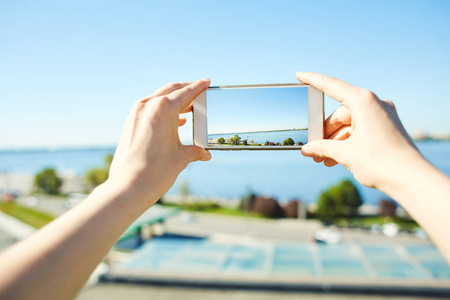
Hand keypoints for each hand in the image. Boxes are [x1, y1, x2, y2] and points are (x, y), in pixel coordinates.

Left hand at [106, 79, 210, 205]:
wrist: (129, 186)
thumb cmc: (156, 171)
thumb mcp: (182, 158)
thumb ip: (195, 151)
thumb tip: (205, 153)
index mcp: (164, 109)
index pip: (186, 92)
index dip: (199, 86)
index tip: (206, 82)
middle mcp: (148, 106)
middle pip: (171, 90)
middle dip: (186, 89)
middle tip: (198, 90)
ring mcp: (136, 113)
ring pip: (158, 98)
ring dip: (173, 100)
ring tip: (188, 107)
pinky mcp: (129, 123)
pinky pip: (149, 109)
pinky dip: (162, 110)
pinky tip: (173, 120)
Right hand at [297, 72, 422, 191]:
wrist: (412, 179)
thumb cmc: (381, 162)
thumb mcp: (345, 154)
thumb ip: (322, 147)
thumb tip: (306, 149)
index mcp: (364, 101)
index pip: (332, 86)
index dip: (313, 80)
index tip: (299, 75)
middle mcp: (374, 104)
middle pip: (340, 114)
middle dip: (324, 133)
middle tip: (311, 148)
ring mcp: (382, 116)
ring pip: (349, 125)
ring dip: (334, 142)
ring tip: (321, 159)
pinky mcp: (386, 128)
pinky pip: (360, 130)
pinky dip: (347, 143)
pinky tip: (334, 159)